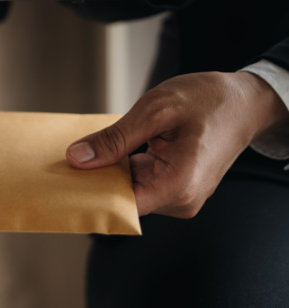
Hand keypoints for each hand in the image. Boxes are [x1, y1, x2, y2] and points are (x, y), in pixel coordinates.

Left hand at [66, 72, 288, 217]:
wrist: (245, 100)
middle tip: (67, 156)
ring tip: (87, 149)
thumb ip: (115, 139)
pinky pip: (139, 182)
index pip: (120, 207)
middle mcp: (180, 200)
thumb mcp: (155, 111)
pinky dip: (122, 167)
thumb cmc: (208, 100)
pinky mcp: (175, 187)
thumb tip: (76, 159)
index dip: (89, 194)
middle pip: (122, 199)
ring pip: (128, 190)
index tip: (62, 181)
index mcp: (178, 186)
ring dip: (107, 171)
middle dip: (94, 179)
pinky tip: (109, 151)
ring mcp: (179, 196)